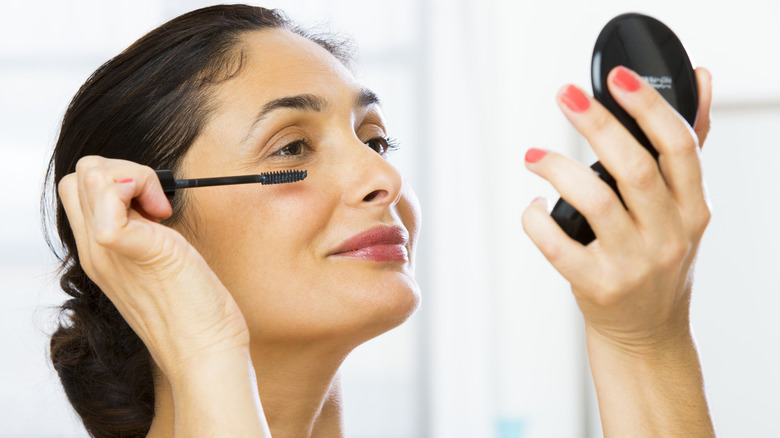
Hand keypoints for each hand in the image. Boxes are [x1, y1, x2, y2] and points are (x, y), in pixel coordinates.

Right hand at [58, 156, 249, 377]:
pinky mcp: (136, 249)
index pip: (78, 193)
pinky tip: (163, 212)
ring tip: (161, 211)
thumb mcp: (157, 267)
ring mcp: (109, 251)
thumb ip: (143, 238)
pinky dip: (138, 185)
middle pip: (78, 177)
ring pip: (89, 174)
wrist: (205, 351)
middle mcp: (95, 252)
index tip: (154, 207)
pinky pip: (110, 197)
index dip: (115, 184)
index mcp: (99, 255)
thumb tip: (152, 204)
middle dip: (121, 172)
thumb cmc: (193, 311)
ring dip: (134, 176)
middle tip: (158, 205)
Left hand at [522, 66, 712, 350]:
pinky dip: (537, 220)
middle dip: (597, 125)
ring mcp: (633, 264)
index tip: (616, 78)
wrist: (648, 332)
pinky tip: (533, 207)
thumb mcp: (684, 209)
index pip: (679, 147)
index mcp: (692, 209)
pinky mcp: (597, 286)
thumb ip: (684, 148)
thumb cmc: (659, 261)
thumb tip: (698, 79)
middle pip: (635, 168)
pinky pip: (558, 246)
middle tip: (564, 96)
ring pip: (595, 202)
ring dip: (558, 169)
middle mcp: (668, 235)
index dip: (649, 107)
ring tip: (533, 155)